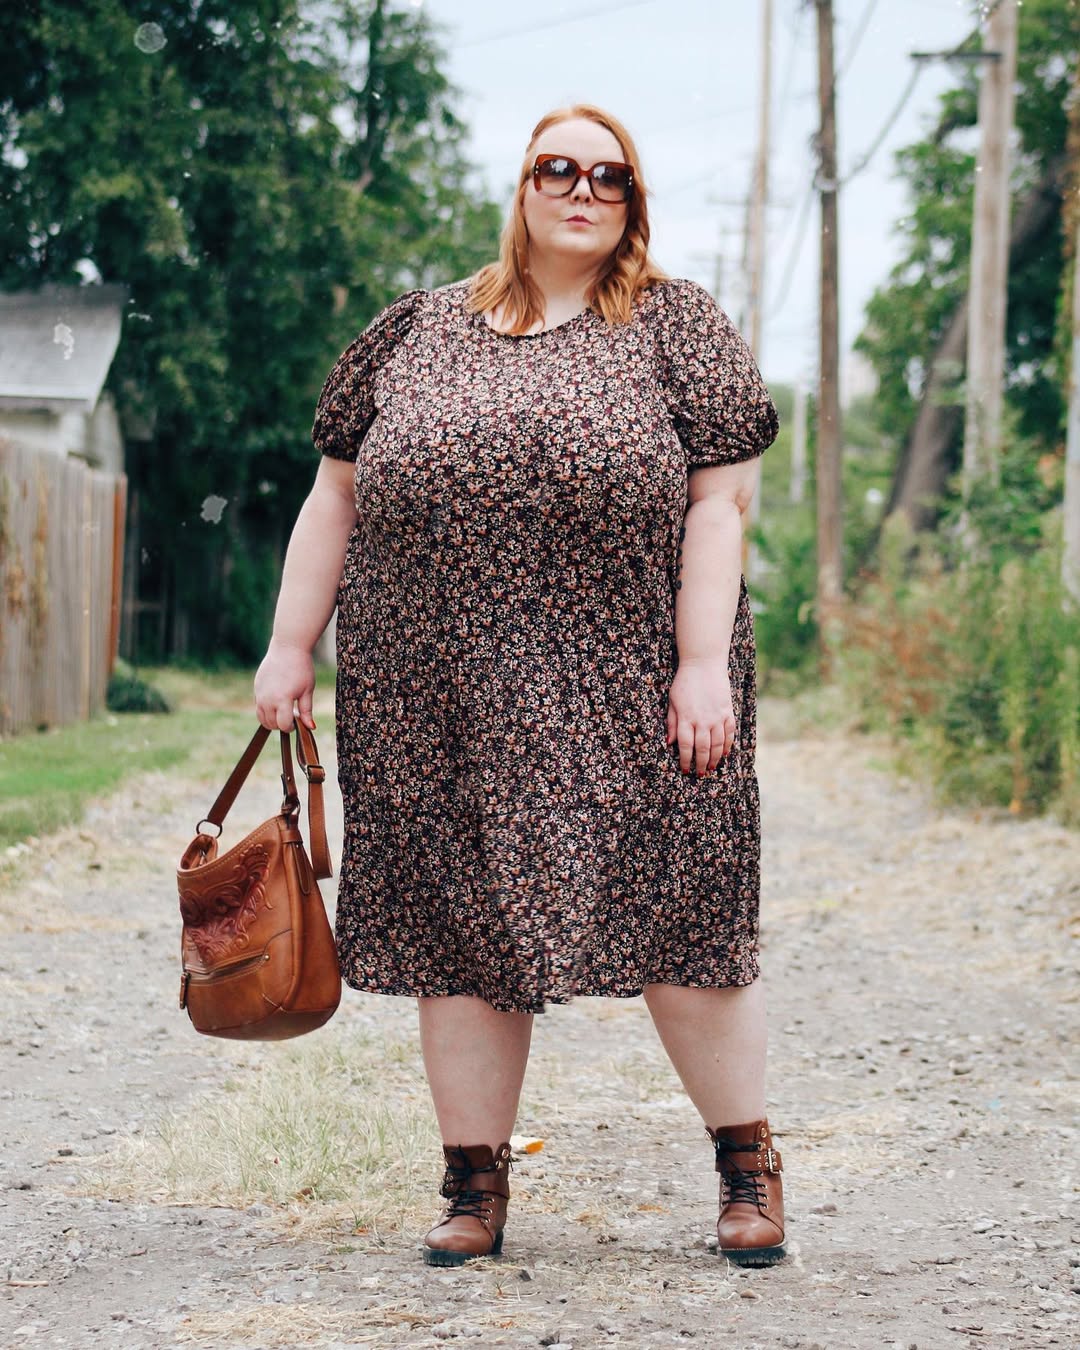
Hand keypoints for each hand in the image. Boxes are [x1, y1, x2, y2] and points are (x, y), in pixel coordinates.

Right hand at [254, 640, 315, 731]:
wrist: (287, 648)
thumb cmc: (301, 668)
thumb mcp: (307, 690)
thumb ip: (306, 711)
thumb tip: (311, 728)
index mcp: (282, 700)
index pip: (283, 725)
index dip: (291, 727)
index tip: (297, 722)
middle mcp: (268, 699)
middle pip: (271, 724)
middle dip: (282, 724)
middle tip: (292, 715)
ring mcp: (260, 693)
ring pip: (261, 718)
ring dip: (272, 720)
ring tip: (284, 712)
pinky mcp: (256, 688)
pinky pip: (258, 706)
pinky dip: (266, 710)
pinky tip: (277, 702)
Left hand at [665, 658, 735, 776]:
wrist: (704, 664)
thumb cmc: (684, 682)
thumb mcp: (672, 701)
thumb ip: (672, 722)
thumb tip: (669, 742)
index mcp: (686, 718)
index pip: (685, 746)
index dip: (685, 760)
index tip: (685, 769)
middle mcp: (702, 720)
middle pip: (703, 749)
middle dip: (701, 764)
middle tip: (700, 774)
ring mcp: (717, 716)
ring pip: (718, 744)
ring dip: (715, 759)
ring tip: (711, 768)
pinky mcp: (728, 712)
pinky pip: (730, 733)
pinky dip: (728, 745)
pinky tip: (725, 753)